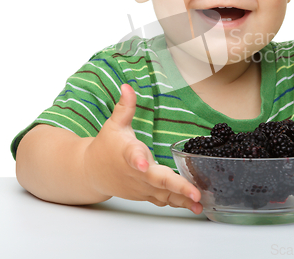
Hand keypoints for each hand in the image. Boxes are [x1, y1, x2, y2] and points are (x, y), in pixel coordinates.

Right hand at [83, 83, 202, 213]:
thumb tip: (127, 86)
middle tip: (195, 193)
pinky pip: (163, 200)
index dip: (138, 159)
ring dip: (182, 200)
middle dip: (177, 186)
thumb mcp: (114, 124)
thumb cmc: (106, 146)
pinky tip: (195, 207)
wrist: (91, 172)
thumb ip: (125, 107)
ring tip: (201, 205)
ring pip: (163, 195)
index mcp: (128, 152)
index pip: (132, 155)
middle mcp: (136, 173)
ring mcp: (141, 187)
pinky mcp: (145, 194)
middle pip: (157, 180)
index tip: (144, 163)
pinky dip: (178, 204)